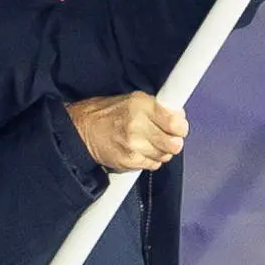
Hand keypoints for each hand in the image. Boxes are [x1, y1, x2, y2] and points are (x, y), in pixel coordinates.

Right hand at [68, 93, 185, 172]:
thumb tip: (179, 116)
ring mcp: (133, 146)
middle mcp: (137, 125)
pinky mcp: (129, 161)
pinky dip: (151, 159)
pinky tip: (142, 150)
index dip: (181, 127)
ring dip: (162, 151)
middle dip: (175, 141)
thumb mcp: (134, 99)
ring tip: (150, 142)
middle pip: (174, 143)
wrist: (82, 131)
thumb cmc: (108, 113)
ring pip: (165, 155)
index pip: (175, 122)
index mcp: (141, 106)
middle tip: (169, 137)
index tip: (179, 127)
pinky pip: (153, 165)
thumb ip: (158, 107)